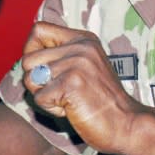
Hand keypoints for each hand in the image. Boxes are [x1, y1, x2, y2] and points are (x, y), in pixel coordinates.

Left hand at [21, 21, 147, 154]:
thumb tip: (27, 57)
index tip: (42, 69)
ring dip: (43, 95)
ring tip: (67, 100)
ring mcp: (77, 63)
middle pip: (28, 58)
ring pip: (31, 78)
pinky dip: (51, 109)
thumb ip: (61, 56)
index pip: (38, 30)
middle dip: (35, 81)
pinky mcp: (72, 82)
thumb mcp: (85, 67)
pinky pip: (39, 97)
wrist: (127, 124)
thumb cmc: (101, 102)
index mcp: (83, 39)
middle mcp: (80, 46)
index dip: (31, 50)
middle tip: (59, 92)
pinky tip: (71, 109)